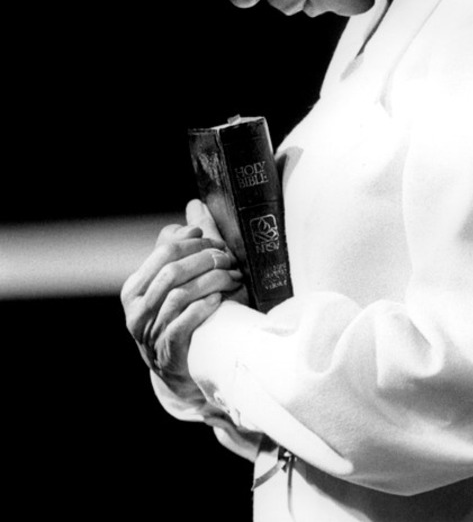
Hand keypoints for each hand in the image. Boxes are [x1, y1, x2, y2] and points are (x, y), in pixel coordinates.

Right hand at [121, 209, 242, 400]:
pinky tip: (221, 299)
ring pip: (179, 295)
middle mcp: (135, 310)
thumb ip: (184, 244)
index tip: (217, 242)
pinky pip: (184, 324)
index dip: (194, 243)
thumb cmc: (179, 316)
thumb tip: (195, 207)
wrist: (179, 369)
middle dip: (206, 260)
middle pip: (172, 271)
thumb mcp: (175, 281)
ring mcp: (149, 333)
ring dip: (212, 281)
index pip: (163, 251)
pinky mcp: (167, 352)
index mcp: (134, 288)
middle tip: (231, 259)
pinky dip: (204, 308)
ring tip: (234, 277)